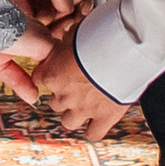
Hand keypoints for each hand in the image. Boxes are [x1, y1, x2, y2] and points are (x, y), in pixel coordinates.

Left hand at [13, 27, 142, 140]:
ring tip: (87, 104)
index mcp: (52, 73)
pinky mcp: (104, 117)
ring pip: (68, 122)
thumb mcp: (75, 31)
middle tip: (79, 85)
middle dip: (65, 95)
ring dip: (75, 114)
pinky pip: (92, 134)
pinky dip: (94, 130)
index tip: (60, 72)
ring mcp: (83, 108)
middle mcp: (63, 94)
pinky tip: (98, 122)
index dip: (51, 76)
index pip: (39, 80)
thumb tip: (66, 39)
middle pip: (55, 102)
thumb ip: (65, 43)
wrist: (125, 45)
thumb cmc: (100, 32)